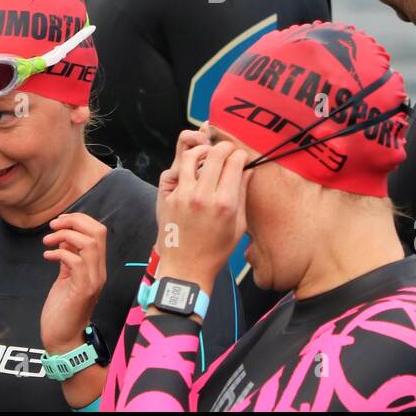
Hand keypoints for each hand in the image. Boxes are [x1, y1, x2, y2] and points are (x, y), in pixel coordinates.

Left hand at [39, 213, 108, 352]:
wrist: (63, 340)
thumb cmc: (62, 310)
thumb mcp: (66, 277)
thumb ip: (69, 257)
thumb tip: (65, 236)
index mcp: (95, 266)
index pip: (98, 231)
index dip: (79, 220)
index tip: (59, 222)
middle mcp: (98, 271)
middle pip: (98, 232)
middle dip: (74, 221)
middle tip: (53, 225)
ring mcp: (93, 280)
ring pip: (90, 244)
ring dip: (65, 236)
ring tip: (48, 241)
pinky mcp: (83, 290)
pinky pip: (76, 261)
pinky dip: (59, 253)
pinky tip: (47, 257)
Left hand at [156, 142, 250, 289]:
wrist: (186, 268)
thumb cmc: (215, 251)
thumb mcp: (238, 226)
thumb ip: (242, 195)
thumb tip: (247, 171)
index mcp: (225, 203)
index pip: (234, 163)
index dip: (239, 155)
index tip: (240, 156)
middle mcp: (203, 196)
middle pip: (215, 154)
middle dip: (224, 147)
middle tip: (226, 149)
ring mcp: (182, 195)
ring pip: (191, 156)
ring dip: (202, 151)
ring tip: (207, 154)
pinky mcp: (167, 198)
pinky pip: (174, 171)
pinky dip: (184, 166)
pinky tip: (191, 170)